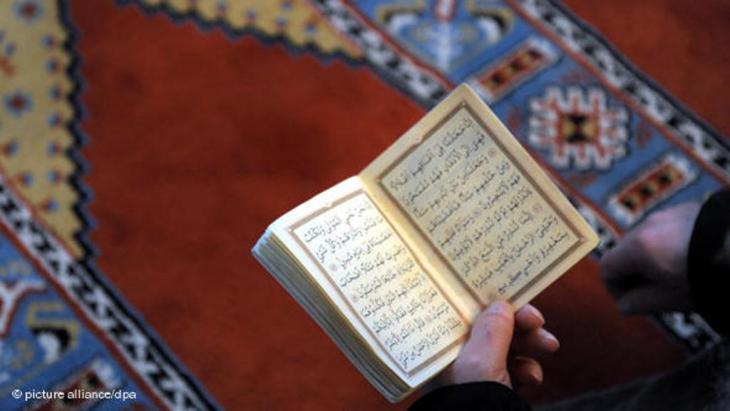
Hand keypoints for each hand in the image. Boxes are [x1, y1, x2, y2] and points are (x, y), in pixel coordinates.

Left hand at [435, 301, 558, 388]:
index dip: (488, 302)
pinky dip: (528, 371)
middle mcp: (457, 360)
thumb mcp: (481, 361)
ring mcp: (477, 377)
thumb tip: (500, 304)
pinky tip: (531, 379)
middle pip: (491, 328)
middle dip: (519, 324)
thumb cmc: (472, 403)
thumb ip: (492, 328)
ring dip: (530, 345)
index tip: (512, 295)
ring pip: (508, 347)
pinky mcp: (496, 392)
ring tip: (547, 348)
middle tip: (538, 322)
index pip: (464, 313)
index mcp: (443, 348)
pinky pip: (516, 371)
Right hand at [600, 202, 699, 314]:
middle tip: (651, 292)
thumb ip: (640, 303)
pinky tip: (690, 258)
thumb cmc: (704, 279)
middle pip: (625, 251)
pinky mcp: (687, 210)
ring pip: (646, 239)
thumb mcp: (669, 299)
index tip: (630, 301)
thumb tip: (624, 304)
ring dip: (650, 257)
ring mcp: (667, 214)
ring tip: (673, 275)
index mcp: (636, 248)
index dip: (614, 288)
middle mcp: (646, 226)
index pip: (607, 267)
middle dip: (632, 272)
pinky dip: (668, 244)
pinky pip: (666, 229)